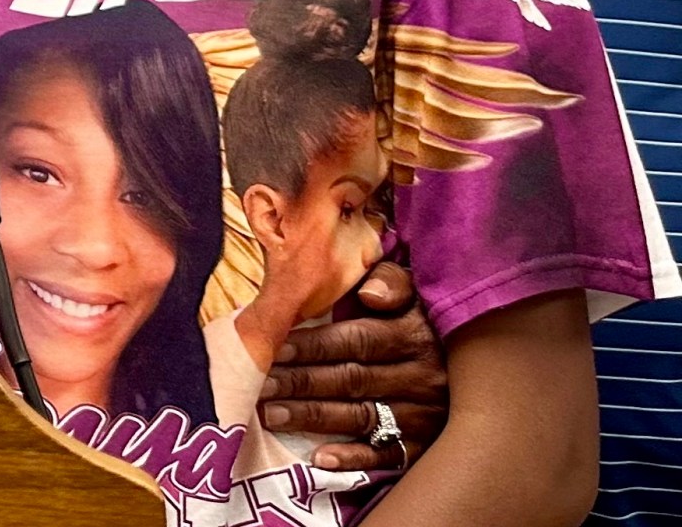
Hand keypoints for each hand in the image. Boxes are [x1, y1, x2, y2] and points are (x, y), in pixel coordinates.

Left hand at [259, 261, 447, 470]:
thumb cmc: (427, 318)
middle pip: (353, 380)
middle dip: (302, 383)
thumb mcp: (417, 291)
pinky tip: (320, 459)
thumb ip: (391, 282)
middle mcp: (423, 377)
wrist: (480, 363)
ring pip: (363, 416)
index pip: (357, 341)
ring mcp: (427, 414)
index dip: (315, 345)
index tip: (274, 348)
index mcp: (415, 334)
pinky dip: (355, 458)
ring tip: (271, 415)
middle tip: (260, 385)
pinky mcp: (429, 444)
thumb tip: (370, 293)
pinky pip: (389, 456)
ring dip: (314, 418)